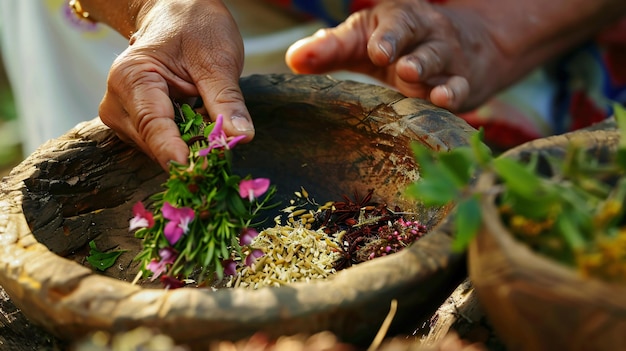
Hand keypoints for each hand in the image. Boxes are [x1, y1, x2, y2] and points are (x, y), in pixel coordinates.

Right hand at [98, 0, 254, 169]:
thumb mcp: (218, 60)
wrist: (178, 15)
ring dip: (189, 148)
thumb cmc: (195, 28)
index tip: (192, 171)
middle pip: (154, 142)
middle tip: (225, 152)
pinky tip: (202, 131)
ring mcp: (124, 117)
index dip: (173, 151)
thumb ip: (227, 100)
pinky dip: (185, 143)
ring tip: (215, 131)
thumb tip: (242, 136)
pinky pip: (161, 144)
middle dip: (190, 151)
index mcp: (132, 78)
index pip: (152, 124)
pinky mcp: (136, 126)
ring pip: (158, 149)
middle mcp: (117, 102)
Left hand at [285, 0, 501, 112]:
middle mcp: (425, 34)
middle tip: (394, 62)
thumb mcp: (366, 40)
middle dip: (406, 49)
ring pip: (439, 61)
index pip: (393, 23)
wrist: (463, 44)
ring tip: (416, 79)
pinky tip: (443, 100)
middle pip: (418, 38)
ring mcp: (446, 57)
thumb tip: (293, 59)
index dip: (385, 37)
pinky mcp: (461, 82)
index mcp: (399, 20)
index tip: (374, 51)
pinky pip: (460, 87)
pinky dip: (453, 94)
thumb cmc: (399, 43)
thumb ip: (332, 49)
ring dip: (427, 70)